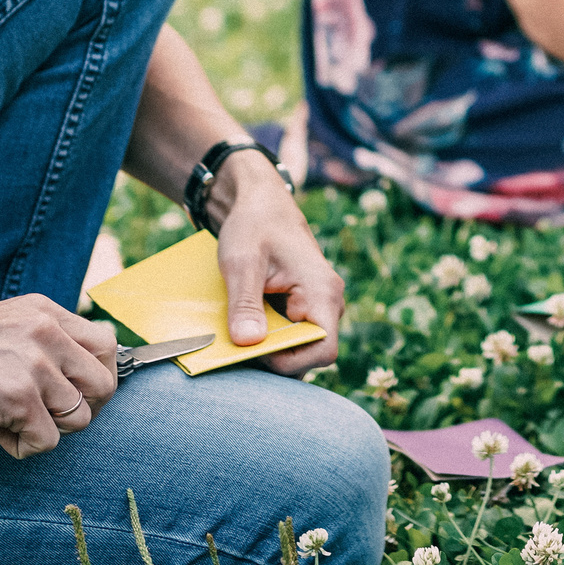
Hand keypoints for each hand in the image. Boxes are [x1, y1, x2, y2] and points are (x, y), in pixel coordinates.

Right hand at [0, 295, 119, 459]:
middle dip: (81, 408)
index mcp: (45, 312)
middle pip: (105, 384)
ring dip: (46, 429)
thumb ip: (40, 341)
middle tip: (45, 416)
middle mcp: (47, 332)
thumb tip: (76, 374)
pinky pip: (47, 442)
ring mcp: (36, 364)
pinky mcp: (19, 398)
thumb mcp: (2, 325)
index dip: (95, 377)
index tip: (70, 393)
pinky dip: (21, 446)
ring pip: (80, 418)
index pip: (107, 344)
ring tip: (8, 419)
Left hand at [212, 158, 343, 375]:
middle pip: (310, 353)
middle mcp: (327, 303)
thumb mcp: (241, 262)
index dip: (291, 362)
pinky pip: (289, 335)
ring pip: (298, 347)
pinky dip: (265, 338)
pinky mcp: (301, 308)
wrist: (259, 203)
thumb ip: (245, 303)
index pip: (323, 350)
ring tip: (236, 337)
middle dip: (274, 358)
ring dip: (268, 348)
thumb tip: (248, 343)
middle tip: (236, 349)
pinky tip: (241, 327)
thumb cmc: (254, 225)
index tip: (254, 352)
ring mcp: (316, 306)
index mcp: (322, 292)